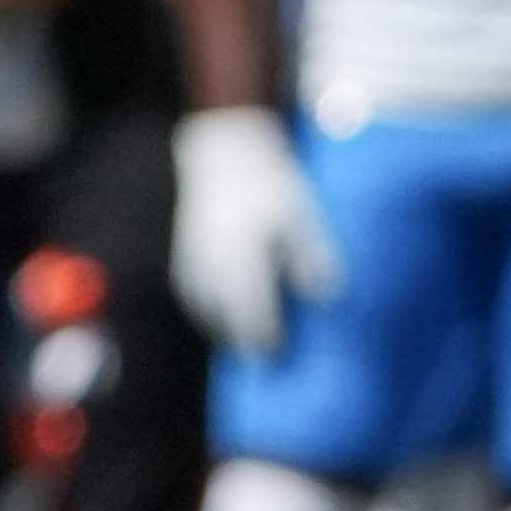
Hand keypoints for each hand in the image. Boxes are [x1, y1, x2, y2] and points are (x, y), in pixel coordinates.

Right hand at [170, 102, 338, 358]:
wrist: (222, 152)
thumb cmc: (269, 181)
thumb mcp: (299, 211)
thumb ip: (310, 253)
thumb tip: (326, 297)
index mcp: (242, 252)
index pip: (252, 308)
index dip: (266, 336)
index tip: (281, 355)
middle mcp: (213, 261)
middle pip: (227, 314)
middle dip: (246, 339)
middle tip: (267, 358)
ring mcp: (194, 258)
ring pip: (206, 306)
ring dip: (226, 328)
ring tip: (245, 343)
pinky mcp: (184, 254)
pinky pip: (194, 293)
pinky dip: (208, 309)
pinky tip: (222, 315)